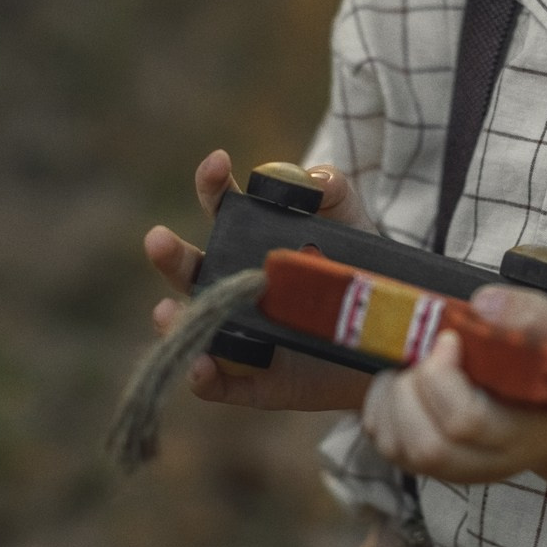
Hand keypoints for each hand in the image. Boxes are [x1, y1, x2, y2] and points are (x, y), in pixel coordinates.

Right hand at [143, 149, 372, 411]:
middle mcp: (233, 286)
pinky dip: (203, 376)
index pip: (220, 208)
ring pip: (193, 326)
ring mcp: (239, 334)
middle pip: (190, 269)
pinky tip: (199, 365)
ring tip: (167, 310)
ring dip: (173, 319)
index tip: (217, 164)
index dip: (213, 185)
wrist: (388, 337)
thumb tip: (312, 179)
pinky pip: (220, 382)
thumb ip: (334, 191)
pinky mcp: (256, 380)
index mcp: (249, 240)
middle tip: (157, 239)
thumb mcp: (353, 224)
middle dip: (170, 255)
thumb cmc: (357, 270)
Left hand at [360, 286, 546, 483]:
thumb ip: (533, 316)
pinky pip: (387, 444)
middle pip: (427, 446)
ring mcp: (453, 468)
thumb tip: (481, 304)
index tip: (448, 339)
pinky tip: (403, 382)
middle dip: (411, 389)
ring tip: (411, 366)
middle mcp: (484, 462)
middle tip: (423, 353)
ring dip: (390, 398)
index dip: (442, 378)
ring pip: (399, 449)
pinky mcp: (429, 463)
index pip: (466, 423)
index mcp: (519, 433)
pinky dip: (379, 408)